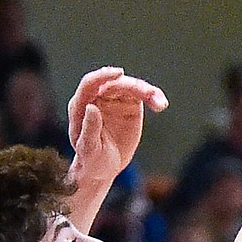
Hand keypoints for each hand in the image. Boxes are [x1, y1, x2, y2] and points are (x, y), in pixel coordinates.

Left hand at [67, 67, 167, 185]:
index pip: (90, 84)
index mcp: (80, 105)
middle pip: (115, 83)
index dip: (103, 76)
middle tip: (148, 94)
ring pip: (131, 86)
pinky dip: (153, 96)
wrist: (103, 168)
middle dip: (132, 85)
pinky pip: (143, 95)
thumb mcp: (88, 149)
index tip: (119, 73)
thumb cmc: (90, 160)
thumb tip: (92, 107)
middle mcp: (97, 98)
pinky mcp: (130, 104)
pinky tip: (160, 104)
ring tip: (159, 102)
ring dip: (146, 90)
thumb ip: (89, 129)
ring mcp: (114, 99)